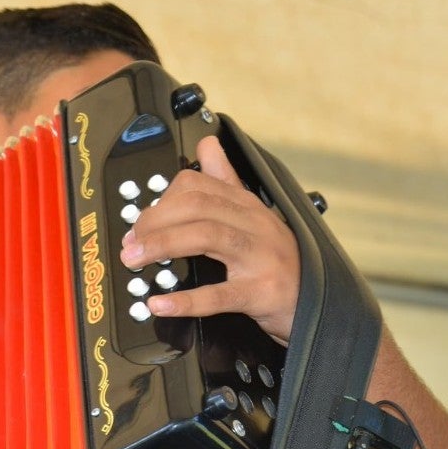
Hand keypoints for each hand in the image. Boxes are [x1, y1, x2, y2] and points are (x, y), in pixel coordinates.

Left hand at [119, 135, 300, 342]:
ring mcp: (260, 257)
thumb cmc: (279, 262)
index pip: (198, 185)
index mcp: (247, 206)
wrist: (318, 304)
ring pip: (207, 236)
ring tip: (135, 260)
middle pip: (198, 206)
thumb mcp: (254, 216)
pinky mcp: (262, 292)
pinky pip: (219, 294)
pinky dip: (186, 301)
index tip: (139, 222)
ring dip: (163, 245)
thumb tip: (207, 144)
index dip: (161, 200)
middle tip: (130, 243)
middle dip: (155, 221)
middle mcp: (255, 225)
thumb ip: (226, 180)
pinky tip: (160, 304)